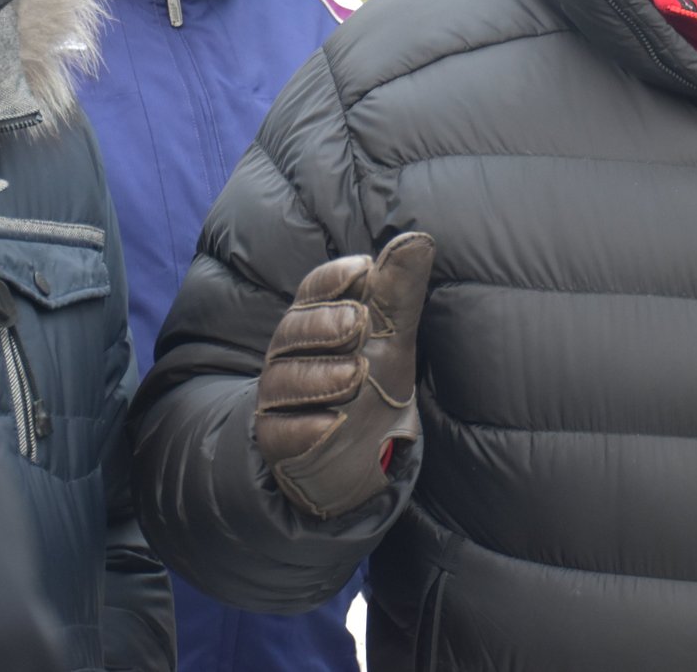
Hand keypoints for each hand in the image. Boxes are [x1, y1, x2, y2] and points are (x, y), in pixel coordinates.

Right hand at [252, 232, 433, 518]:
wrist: (359, 456)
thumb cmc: (372, 384)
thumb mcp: (391, 338)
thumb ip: (399, 293)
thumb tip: (419, 239)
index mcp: (314, 319)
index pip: (313, 291)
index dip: (333, 279)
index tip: (364, 269)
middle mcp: (288, 354)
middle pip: (294, 331)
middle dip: (326, 325)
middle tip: (359, 323)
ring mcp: (279, 399)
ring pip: (286, 380)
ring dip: (321, 376)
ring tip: (357, 374)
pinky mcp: (278, 442)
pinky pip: (282, 433)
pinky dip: (306, 428)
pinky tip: (332, 425)